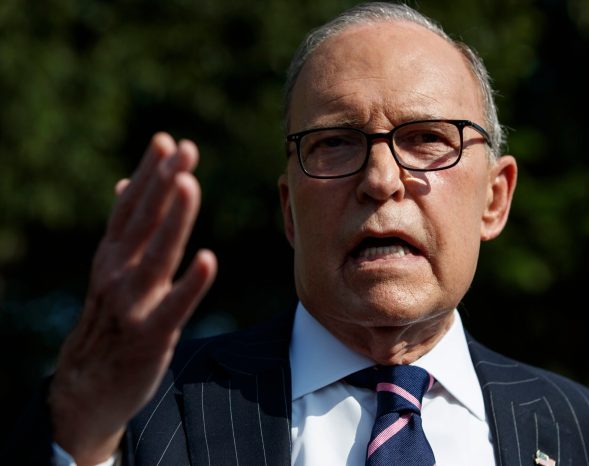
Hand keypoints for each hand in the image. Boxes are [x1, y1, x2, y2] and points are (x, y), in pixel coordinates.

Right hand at [48, 133, 217, 464]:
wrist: (86, 387)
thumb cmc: (108, 321)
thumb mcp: (110, 270)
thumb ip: (125, 229)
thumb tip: (127, 181)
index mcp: (112, 256)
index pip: (130, 207)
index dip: (149, 173)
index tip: (167, 141)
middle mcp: (118, 273)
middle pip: (143, 221)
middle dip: (163, 183)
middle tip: (184, 149)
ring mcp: (132, 304)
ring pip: (156, 255)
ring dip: (173, 219)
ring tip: (189, 184)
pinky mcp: (151, 335)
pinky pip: (174, 306)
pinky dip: (190, 283)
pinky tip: (208, 259)